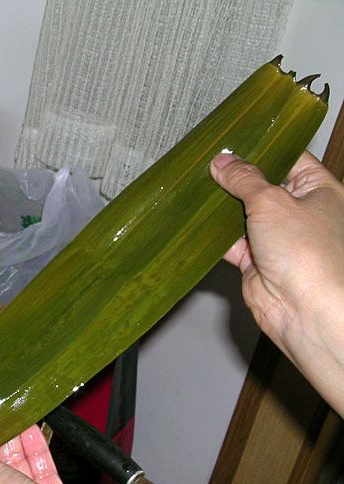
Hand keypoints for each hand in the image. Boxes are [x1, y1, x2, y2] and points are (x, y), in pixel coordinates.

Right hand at [211, 151, 343, 417]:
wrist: (303, 310)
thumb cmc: (309, 255)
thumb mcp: (272, 201)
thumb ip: (245, 179)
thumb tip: (224, 161)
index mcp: (319, 190)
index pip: (290, 158)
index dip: (263, 148)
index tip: (234, 141)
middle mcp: (300, 213)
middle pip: (262, 186)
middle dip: (236, 180)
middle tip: (209, 164)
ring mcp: (278, 239)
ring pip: (243, 215)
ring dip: (223, 208)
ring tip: (197, 188)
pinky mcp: (256, 262)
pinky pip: (231, 243)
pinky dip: (215, 237)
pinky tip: (197, 223)